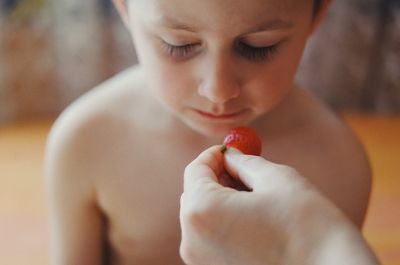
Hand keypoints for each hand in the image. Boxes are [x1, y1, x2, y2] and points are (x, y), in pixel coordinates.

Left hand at [179, 146, 379, 264]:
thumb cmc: (307, 226)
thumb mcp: (276, 179)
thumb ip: (244, 162)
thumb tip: (230, 155)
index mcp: (202, 210)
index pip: (195, 170)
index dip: (214, 155)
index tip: (230, 150)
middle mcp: (191, 240)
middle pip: (194, 194)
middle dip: (216, 177)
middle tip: (242, 169)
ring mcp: (200, 262)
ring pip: (202, 217)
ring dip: (221, 200)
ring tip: (253, 195)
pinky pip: (210, 240)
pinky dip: (224, 223)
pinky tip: (253, 221)